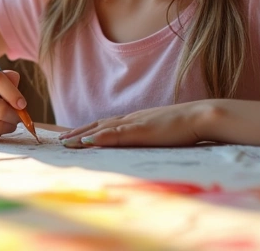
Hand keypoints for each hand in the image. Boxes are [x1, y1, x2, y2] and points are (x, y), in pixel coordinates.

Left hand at [59, 101, 219, 147]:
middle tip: (59, 140)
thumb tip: (143, 143)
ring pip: (102, 128)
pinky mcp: (141, 131)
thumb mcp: (163, 132)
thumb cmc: (186, 126)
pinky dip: (99, 137)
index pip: (106, 124)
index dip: (87, 129)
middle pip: (98, 125)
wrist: (201, 116)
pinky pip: (116, 134)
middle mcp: (131, 119)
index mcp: (136, 120)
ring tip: (64, 141)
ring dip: (81, 134)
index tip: (72, 136)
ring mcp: (135, 124)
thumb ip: (150, 136)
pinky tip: (86, 141)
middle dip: (77, 132)